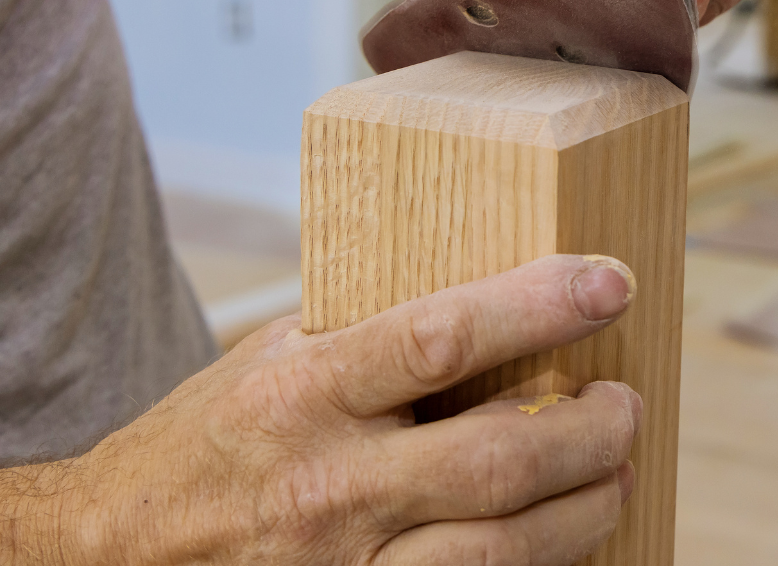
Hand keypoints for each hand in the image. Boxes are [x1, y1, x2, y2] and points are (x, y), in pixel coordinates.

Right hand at [2, 254, 641, 565]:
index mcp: (303, 392)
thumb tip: (506, 301)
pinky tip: (556, 537)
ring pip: (503, 548)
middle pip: (499, 457)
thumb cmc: (212, 443)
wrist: (110, 555)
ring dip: (584, 509)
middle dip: (593, 429)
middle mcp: (326, 484)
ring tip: (613, 475)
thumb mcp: (274, 359)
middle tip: (625, 405)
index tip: (609, 283)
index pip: (442, 336)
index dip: (539, 306)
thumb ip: (373, 335)